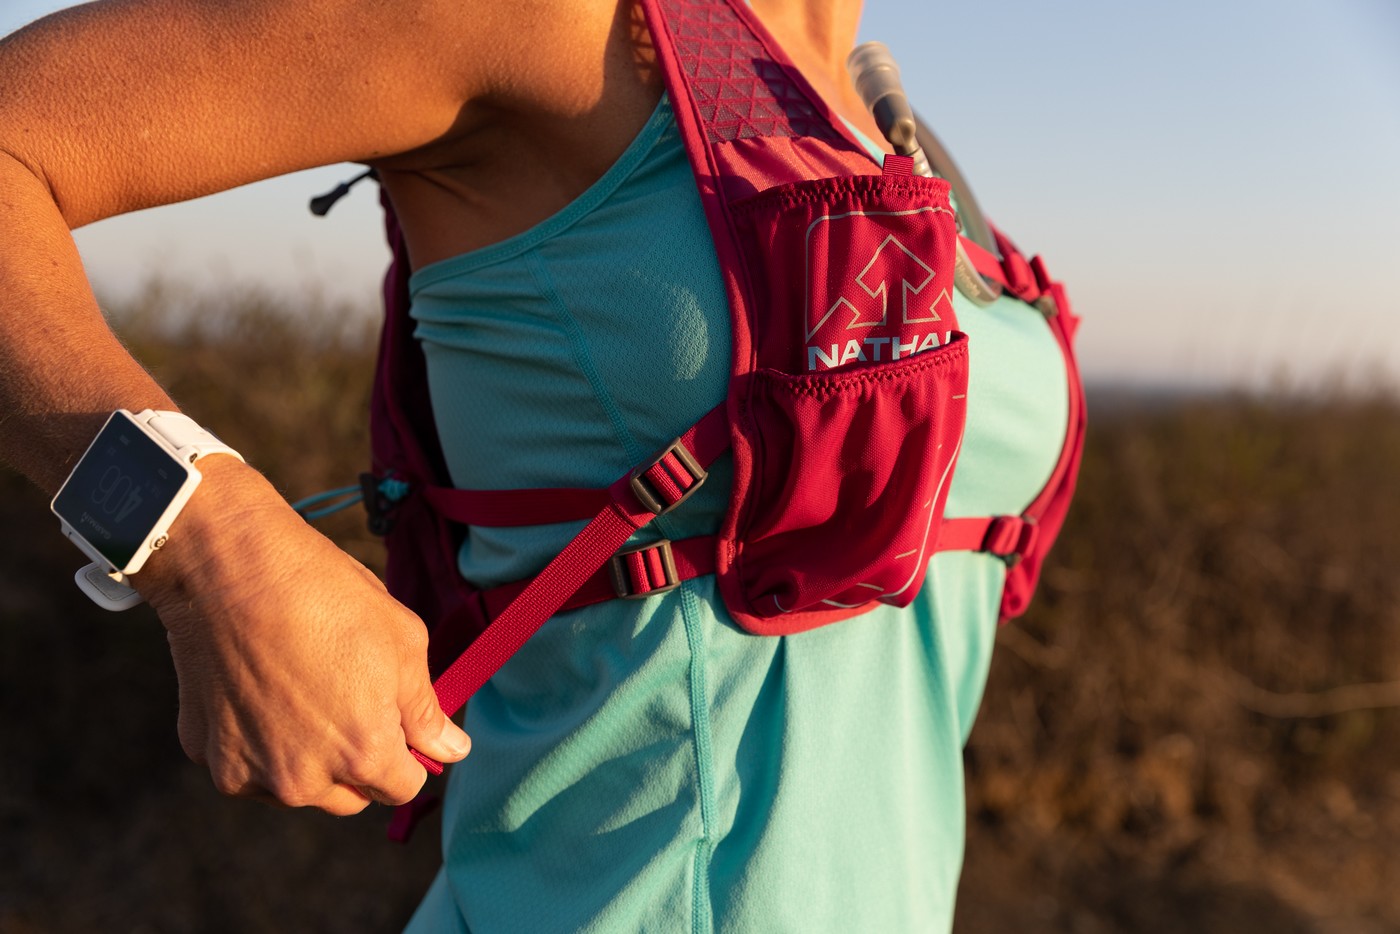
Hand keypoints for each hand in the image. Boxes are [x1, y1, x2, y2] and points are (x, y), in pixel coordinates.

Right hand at [137, 457, 469, 814]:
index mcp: (364, 752)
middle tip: (347, 701)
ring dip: (307, 759)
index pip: (403, 787)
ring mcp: (250, 773)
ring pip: (298, 787)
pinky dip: (259, 743)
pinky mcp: (208, 756)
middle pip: (350, 797)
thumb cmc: (327, 597)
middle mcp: (305, 780)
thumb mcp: (403, 642)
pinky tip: (260, 690)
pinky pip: (249, 767)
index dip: (406, 755)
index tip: (395, 722)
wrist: (230, 569)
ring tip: (302, 690)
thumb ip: (427, 711)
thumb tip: (452, 751)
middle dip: (358, 762)